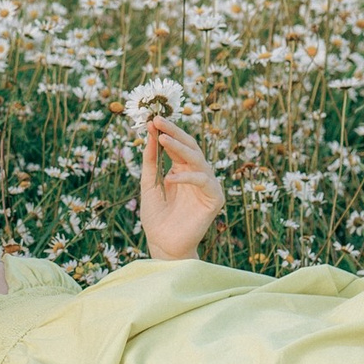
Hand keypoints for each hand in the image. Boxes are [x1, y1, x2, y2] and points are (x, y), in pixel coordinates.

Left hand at [139, 117, 224, 260]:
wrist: (163, 243)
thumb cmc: (156, 216)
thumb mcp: (148, 184)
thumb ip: (150, 161)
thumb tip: (149, 134)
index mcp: (182, 169)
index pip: (177, 145)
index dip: (166, 132)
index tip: (152, 120)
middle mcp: (197, 174)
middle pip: (190, 147)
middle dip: (174, 133)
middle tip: (159, 121)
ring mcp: (207, 185)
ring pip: (198, 160)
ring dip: (180, 148)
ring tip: (163, 140)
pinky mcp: (215, 198)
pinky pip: (204, 181)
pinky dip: (187, 177)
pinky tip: (169, 178)